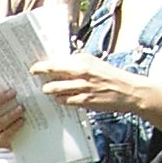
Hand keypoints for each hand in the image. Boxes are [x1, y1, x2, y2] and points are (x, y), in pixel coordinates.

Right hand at [0, 85, 26, 147]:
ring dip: (9, 116)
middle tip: (16, 96)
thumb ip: (8, 94)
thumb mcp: (9, 102)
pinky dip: (12, 129)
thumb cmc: (12, 112)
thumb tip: (18, 80)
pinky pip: (2, 137)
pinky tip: (21, 122)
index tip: (12, 91)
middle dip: (1, 102)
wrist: (19, 134)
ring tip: (21, 110)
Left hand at [32, 52, 150, 117]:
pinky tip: (58, 100)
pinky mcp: (86, 101)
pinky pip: (66, 101)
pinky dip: (60, 100)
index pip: (56, 62)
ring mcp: (84, 87)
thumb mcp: (94, 64)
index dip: (42, 66)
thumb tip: (59, 65)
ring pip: (57, 89)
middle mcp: (83, 72)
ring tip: (47, 90)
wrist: (129, 91)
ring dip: (50, 91)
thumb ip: (77, 64)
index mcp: (84, 61)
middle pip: (54, 75)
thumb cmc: (111, 76)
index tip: (33, 69)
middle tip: (35, 80)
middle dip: (42, 78)